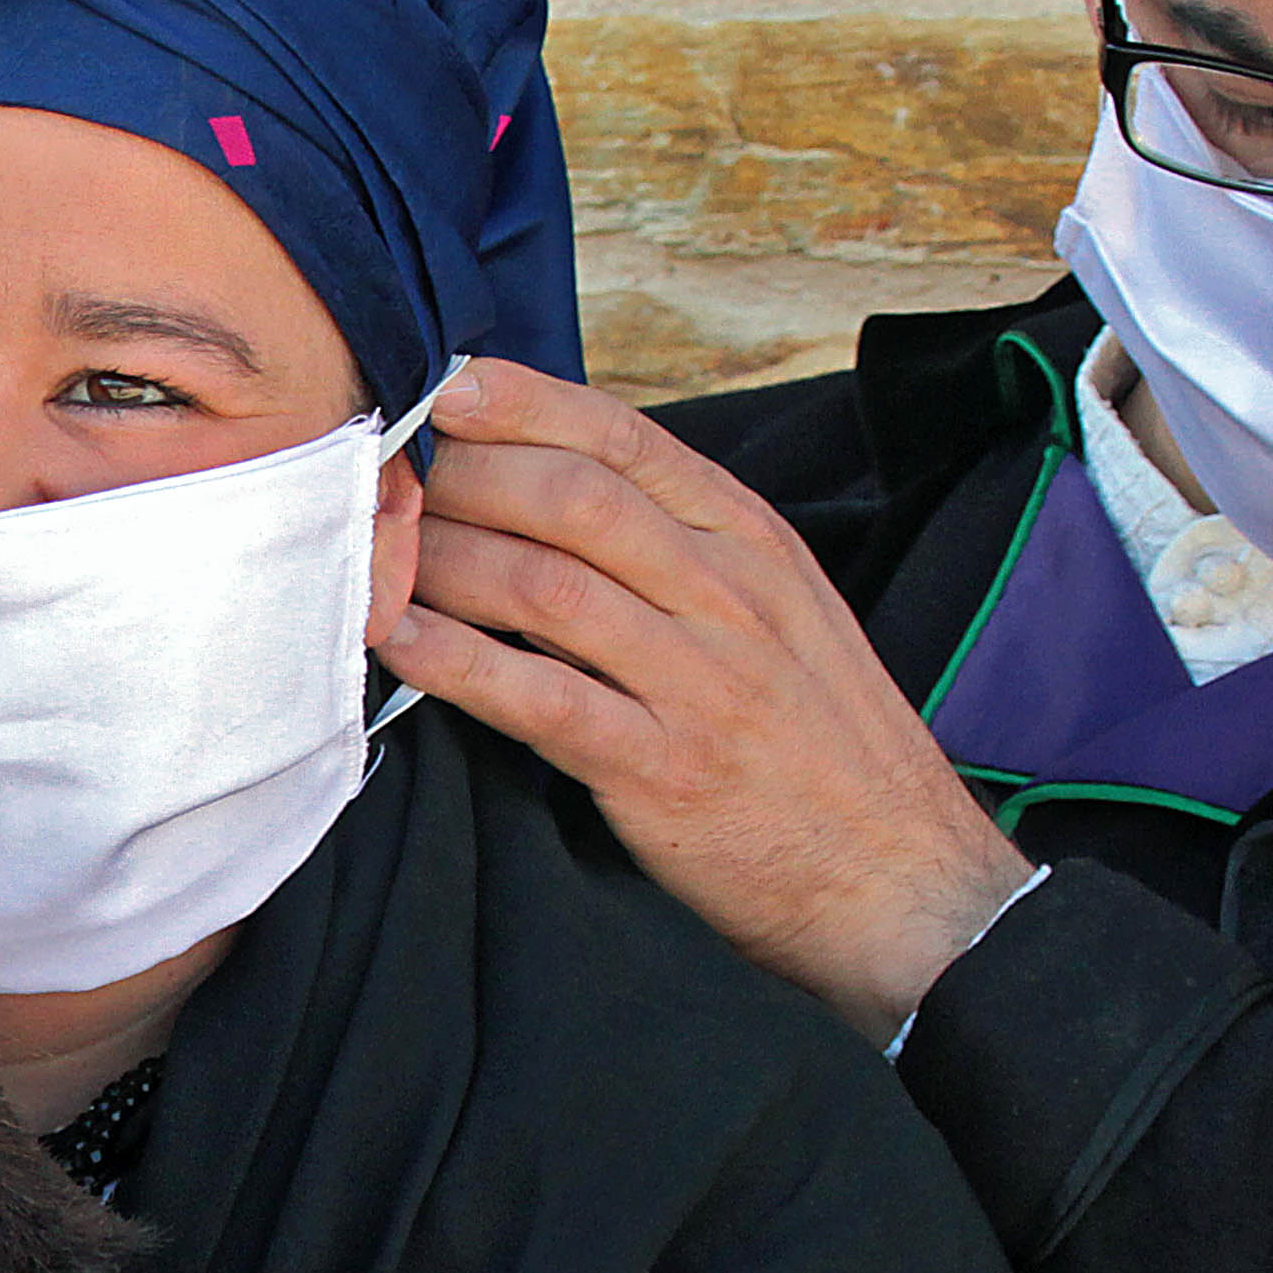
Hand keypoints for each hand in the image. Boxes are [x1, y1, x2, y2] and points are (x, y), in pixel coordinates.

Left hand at [387, 359, 1032, 1045]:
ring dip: (442, 564)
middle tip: (384, 488)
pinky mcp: (666, 768)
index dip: (525, 407)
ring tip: (372, 561)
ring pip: (545, 586)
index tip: (447, 393)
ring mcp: (701, 681)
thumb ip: (686, 552)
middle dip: (463, 480)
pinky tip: (400, 646)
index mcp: (755, 545)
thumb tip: (560, 492)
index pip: (627, 441)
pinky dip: (458, 666)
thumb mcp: (780, 616)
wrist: (899, 880)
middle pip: (570, 498)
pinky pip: (541, 700)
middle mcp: (730, 596)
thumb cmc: (821, 747)